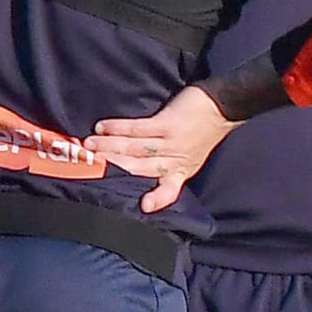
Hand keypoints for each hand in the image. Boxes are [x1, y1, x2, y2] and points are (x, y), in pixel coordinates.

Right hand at [83, 85, 238, 212]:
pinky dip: (118, 128)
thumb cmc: (202, 131)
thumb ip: (166, 166)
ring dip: (109, 147)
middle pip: (139, 168)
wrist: (225, 105)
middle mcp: (176, 159)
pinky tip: (103, 127)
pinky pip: (138, 128)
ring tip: (88, 146)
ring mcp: (173, 141)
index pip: (169, 189)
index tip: (145, 207)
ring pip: (134, 148)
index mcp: (181, 171)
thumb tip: (131, 172)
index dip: (158, 198)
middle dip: (111, 167)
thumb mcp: (189, 157)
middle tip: (86, 166)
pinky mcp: (169, 123)